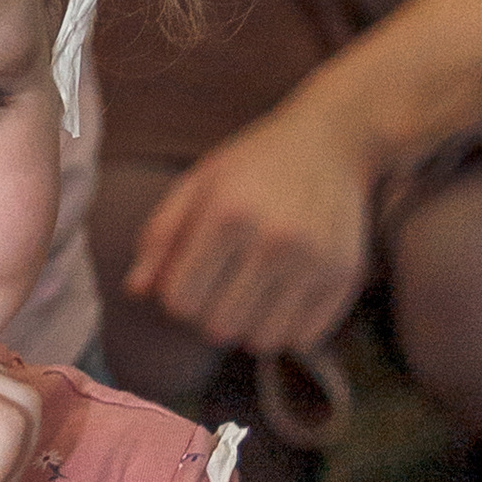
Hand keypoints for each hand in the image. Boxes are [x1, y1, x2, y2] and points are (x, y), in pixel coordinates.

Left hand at [126, 96, 376, 358]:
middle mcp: (275, 241)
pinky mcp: (346, 275)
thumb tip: (135, 291)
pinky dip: (285, 329)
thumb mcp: (197, 184)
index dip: (175, 296)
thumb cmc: (252, 165)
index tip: (186, 276)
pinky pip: (303, 339)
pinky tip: (281, 297)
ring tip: (248, 294)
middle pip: (218, 327)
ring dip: (247, 326)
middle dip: (208, 314)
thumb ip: (160, 236)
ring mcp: (316, 261)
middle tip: (217, 286)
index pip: (181, 301)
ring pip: (261, 340)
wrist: (331, 141)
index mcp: (228, 215)